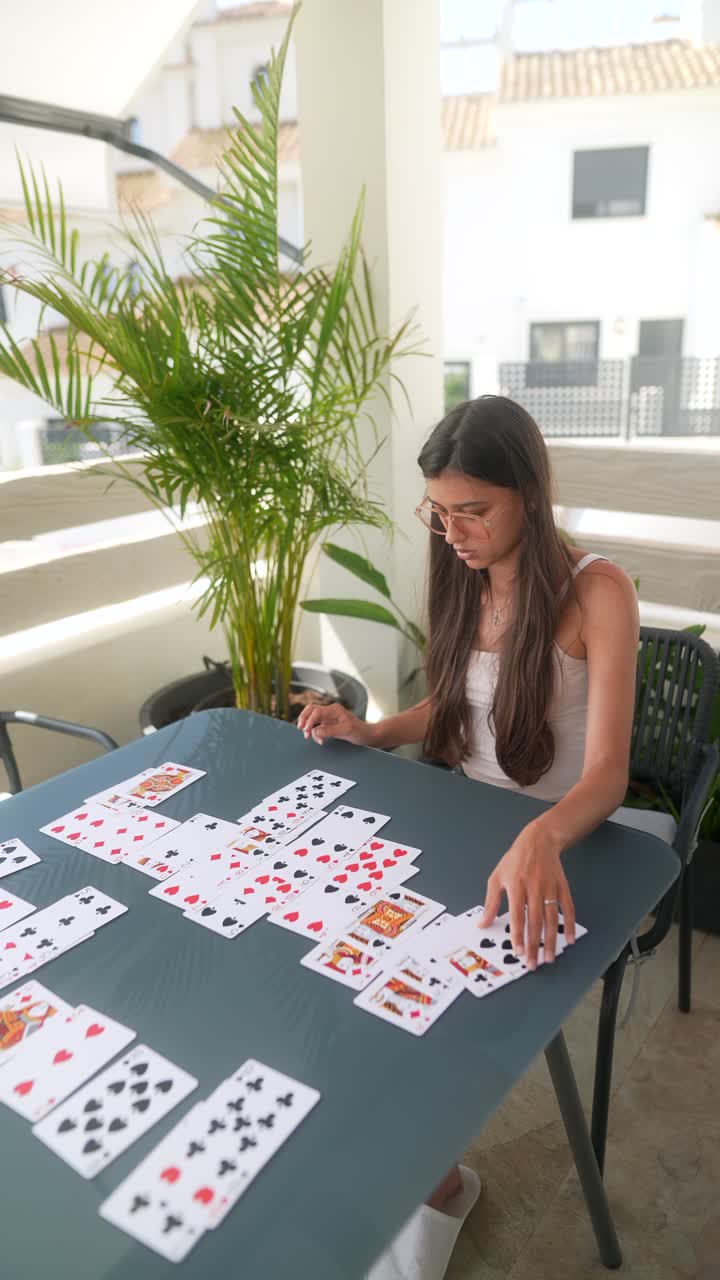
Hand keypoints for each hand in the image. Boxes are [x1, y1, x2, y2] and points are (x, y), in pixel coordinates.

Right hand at [296, 701, 373, 747]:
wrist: (367, 735)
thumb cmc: (360, 731)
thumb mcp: (346, 731)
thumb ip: (330, 730)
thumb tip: (315, 731)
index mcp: (334, 710)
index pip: (316, 712)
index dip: (309, 721)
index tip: (307, 730)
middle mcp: (330, 712)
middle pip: (311, 709)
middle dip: (304, 719)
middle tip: (302, 729)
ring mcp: (329, 718)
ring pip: (312, 717)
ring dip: (308, 726)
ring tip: (309, 736)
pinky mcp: (329, 725)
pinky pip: (317, 726)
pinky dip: (314, 732)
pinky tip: (320, 740)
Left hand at [478, 822, 575, 968]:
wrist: (538, 840)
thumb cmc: (514, 860)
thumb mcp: (497, 877)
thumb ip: (490, 902)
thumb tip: (482, 924)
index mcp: (516, 885)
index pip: (517, 915)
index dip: (518, 935)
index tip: (518, 952)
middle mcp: (534, 887)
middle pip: (535, 921)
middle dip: (535, 944)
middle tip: (533, 964)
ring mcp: (550, 887)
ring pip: (553, 918)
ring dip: (552, 940)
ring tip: (549, 958)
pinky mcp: (563, 886)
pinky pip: (568, 908)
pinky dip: (571, 924)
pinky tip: (570, 940)